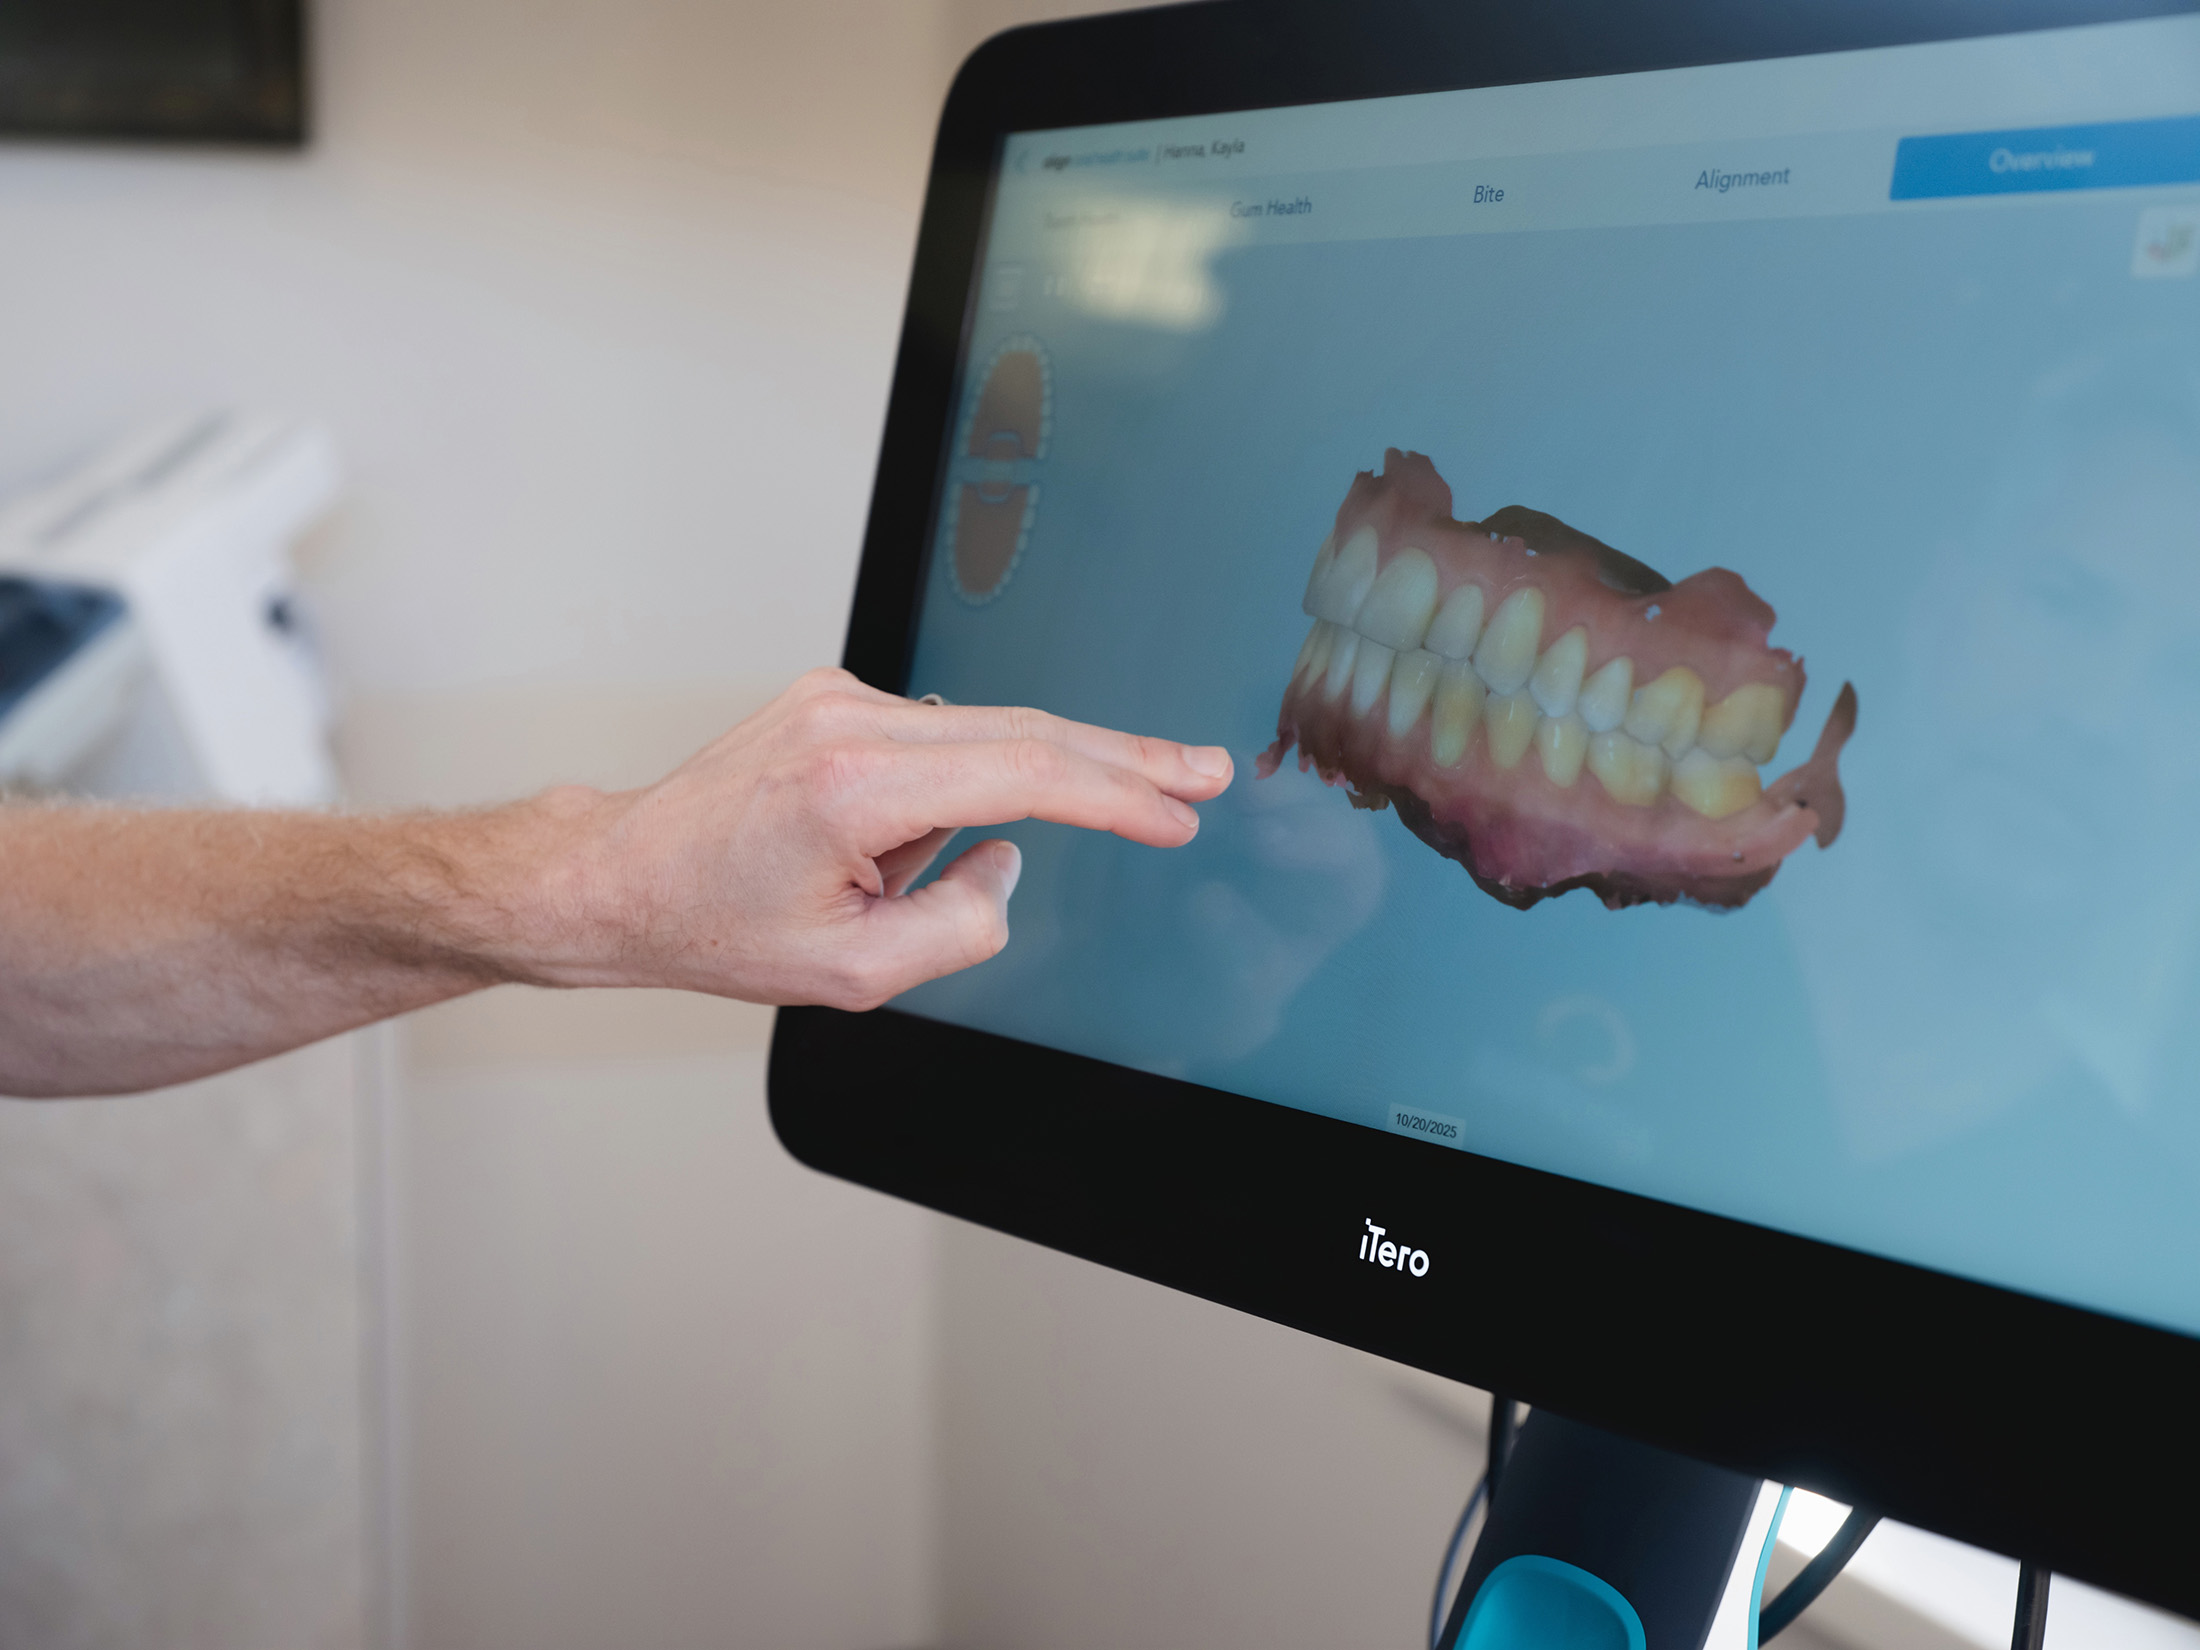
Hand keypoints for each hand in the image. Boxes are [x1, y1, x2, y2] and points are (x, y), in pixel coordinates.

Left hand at [531, 669, 1234, 1009]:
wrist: (618, 878)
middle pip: (1026, 729)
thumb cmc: (714, 926)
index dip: (1118, 792)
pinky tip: (878, 857)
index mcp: (855, 785)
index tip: (1180, 809)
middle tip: (1204, 772)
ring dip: (997, 803)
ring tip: (882, 889)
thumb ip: (963, 924)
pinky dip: (948, 792)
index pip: (1026, 773)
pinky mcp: (831, 699)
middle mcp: (850, 719)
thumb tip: (1004, 861)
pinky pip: (934, 741)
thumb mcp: (854, 974)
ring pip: (980, 737)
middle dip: (1123, 758)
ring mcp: (838, 698)